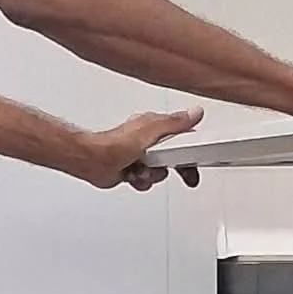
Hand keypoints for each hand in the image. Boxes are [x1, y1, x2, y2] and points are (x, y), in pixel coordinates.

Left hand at [80, 107, 204, 190]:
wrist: (94, 161)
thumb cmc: (116, 144)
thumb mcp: (153, 130)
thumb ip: (176, 123)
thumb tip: (195, 112)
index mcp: (154, 127)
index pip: (181, 136)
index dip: (191, 147)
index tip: (198, 156)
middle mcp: (147, 141)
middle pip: (173, 156)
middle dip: (177, 167)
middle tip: (186, 175)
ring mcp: (140, 156)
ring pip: (159, 171)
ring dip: (153, 174)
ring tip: (143, 170)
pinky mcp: (132, 170)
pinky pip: (146, 180)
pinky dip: (141, 181)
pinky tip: (134, 176)